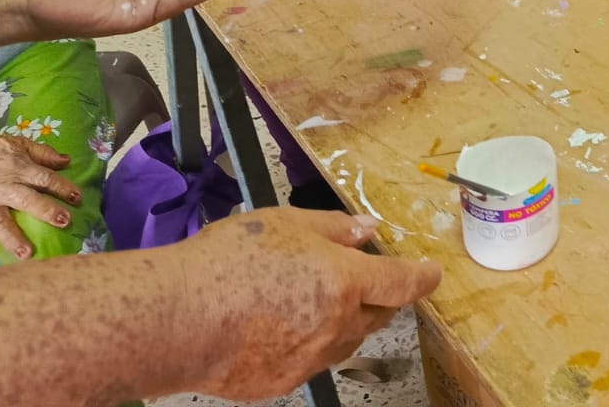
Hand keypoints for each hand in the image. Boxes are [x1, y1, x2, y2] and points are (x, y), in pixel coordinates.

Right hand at [0, 126, 79, 259]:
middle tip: (64, 221)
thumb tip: (67, 161)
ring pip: (2, 223)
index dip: (62, 187)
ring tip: (28, 255)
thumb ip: (43, 153)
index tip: (78, 198)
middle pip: (27, 200)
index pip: (45, 179)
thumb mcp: (18, 144)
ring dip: (15, 239)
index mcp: (18, 169)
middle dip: (46, 211)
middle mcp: (3, 187)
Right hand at [187, 209, 441, 400]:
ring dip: (344, 321)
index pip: (401, 283)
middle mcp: (336, 326)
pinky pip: (310, 361)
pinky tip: (279, 326)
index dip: (421, 277)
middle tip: (362, 278)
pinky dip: (308, 342)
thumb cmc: (228, 260)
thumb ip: (334, 229)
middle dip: (379, 297)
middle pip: (377, 315)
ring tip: (311, 298)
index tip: (432, 273)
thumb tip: (368, 230)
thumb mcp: (286, 224)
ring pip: (345, 341)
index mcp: (344, 282)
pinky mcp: (282, 384)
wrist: (177, 319)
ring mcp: (310, 360)